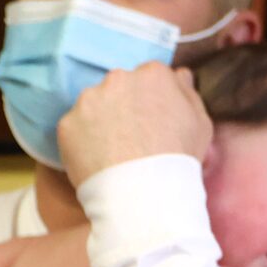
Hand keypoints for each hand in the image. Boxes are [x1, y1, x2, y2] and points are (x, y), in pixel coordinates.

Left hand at [57, 62, 212, 187]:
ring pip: (93, 105)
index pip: (148, 78)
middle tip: (129, 137)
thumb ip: (187, 92)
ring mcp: (89, 100)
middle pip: (118, 88)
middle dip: (122, 106)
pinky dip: (81, 140)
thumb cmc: (178, 158)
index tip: (149, 121)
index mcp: (152, 74)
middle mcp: (118, 79)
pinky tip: (94, 158)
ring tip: (111, 150)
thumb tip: (179, 74)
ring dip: (99, 120)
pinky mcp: (67, 123)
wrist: (142, 191)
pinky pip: (74, 128)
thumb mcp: (199, 122)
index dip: (149, 100)